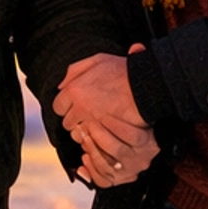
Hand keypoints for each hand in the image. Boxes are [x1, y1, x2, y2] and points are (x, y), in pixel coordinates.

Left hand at [55, 49, 157, 184]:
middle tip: (86, 119)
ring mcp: (94, 125)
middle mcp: (81, 108)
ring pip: (79, 137)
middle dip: (75, 122)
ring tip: (95, 130)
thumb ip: (76, 70)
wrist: (149, 86)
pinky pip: (93, 147)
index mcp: (75, 90)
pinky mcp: (106, 136)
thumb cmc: (125, 73)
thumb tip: (62, 84)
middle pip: (68, 123)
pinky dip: (95, 147)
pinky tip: (102, 139)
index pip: (58, 106)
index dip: (67, 107)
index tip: (75, 108)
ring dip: (85, 135)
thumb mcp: (98, 60)